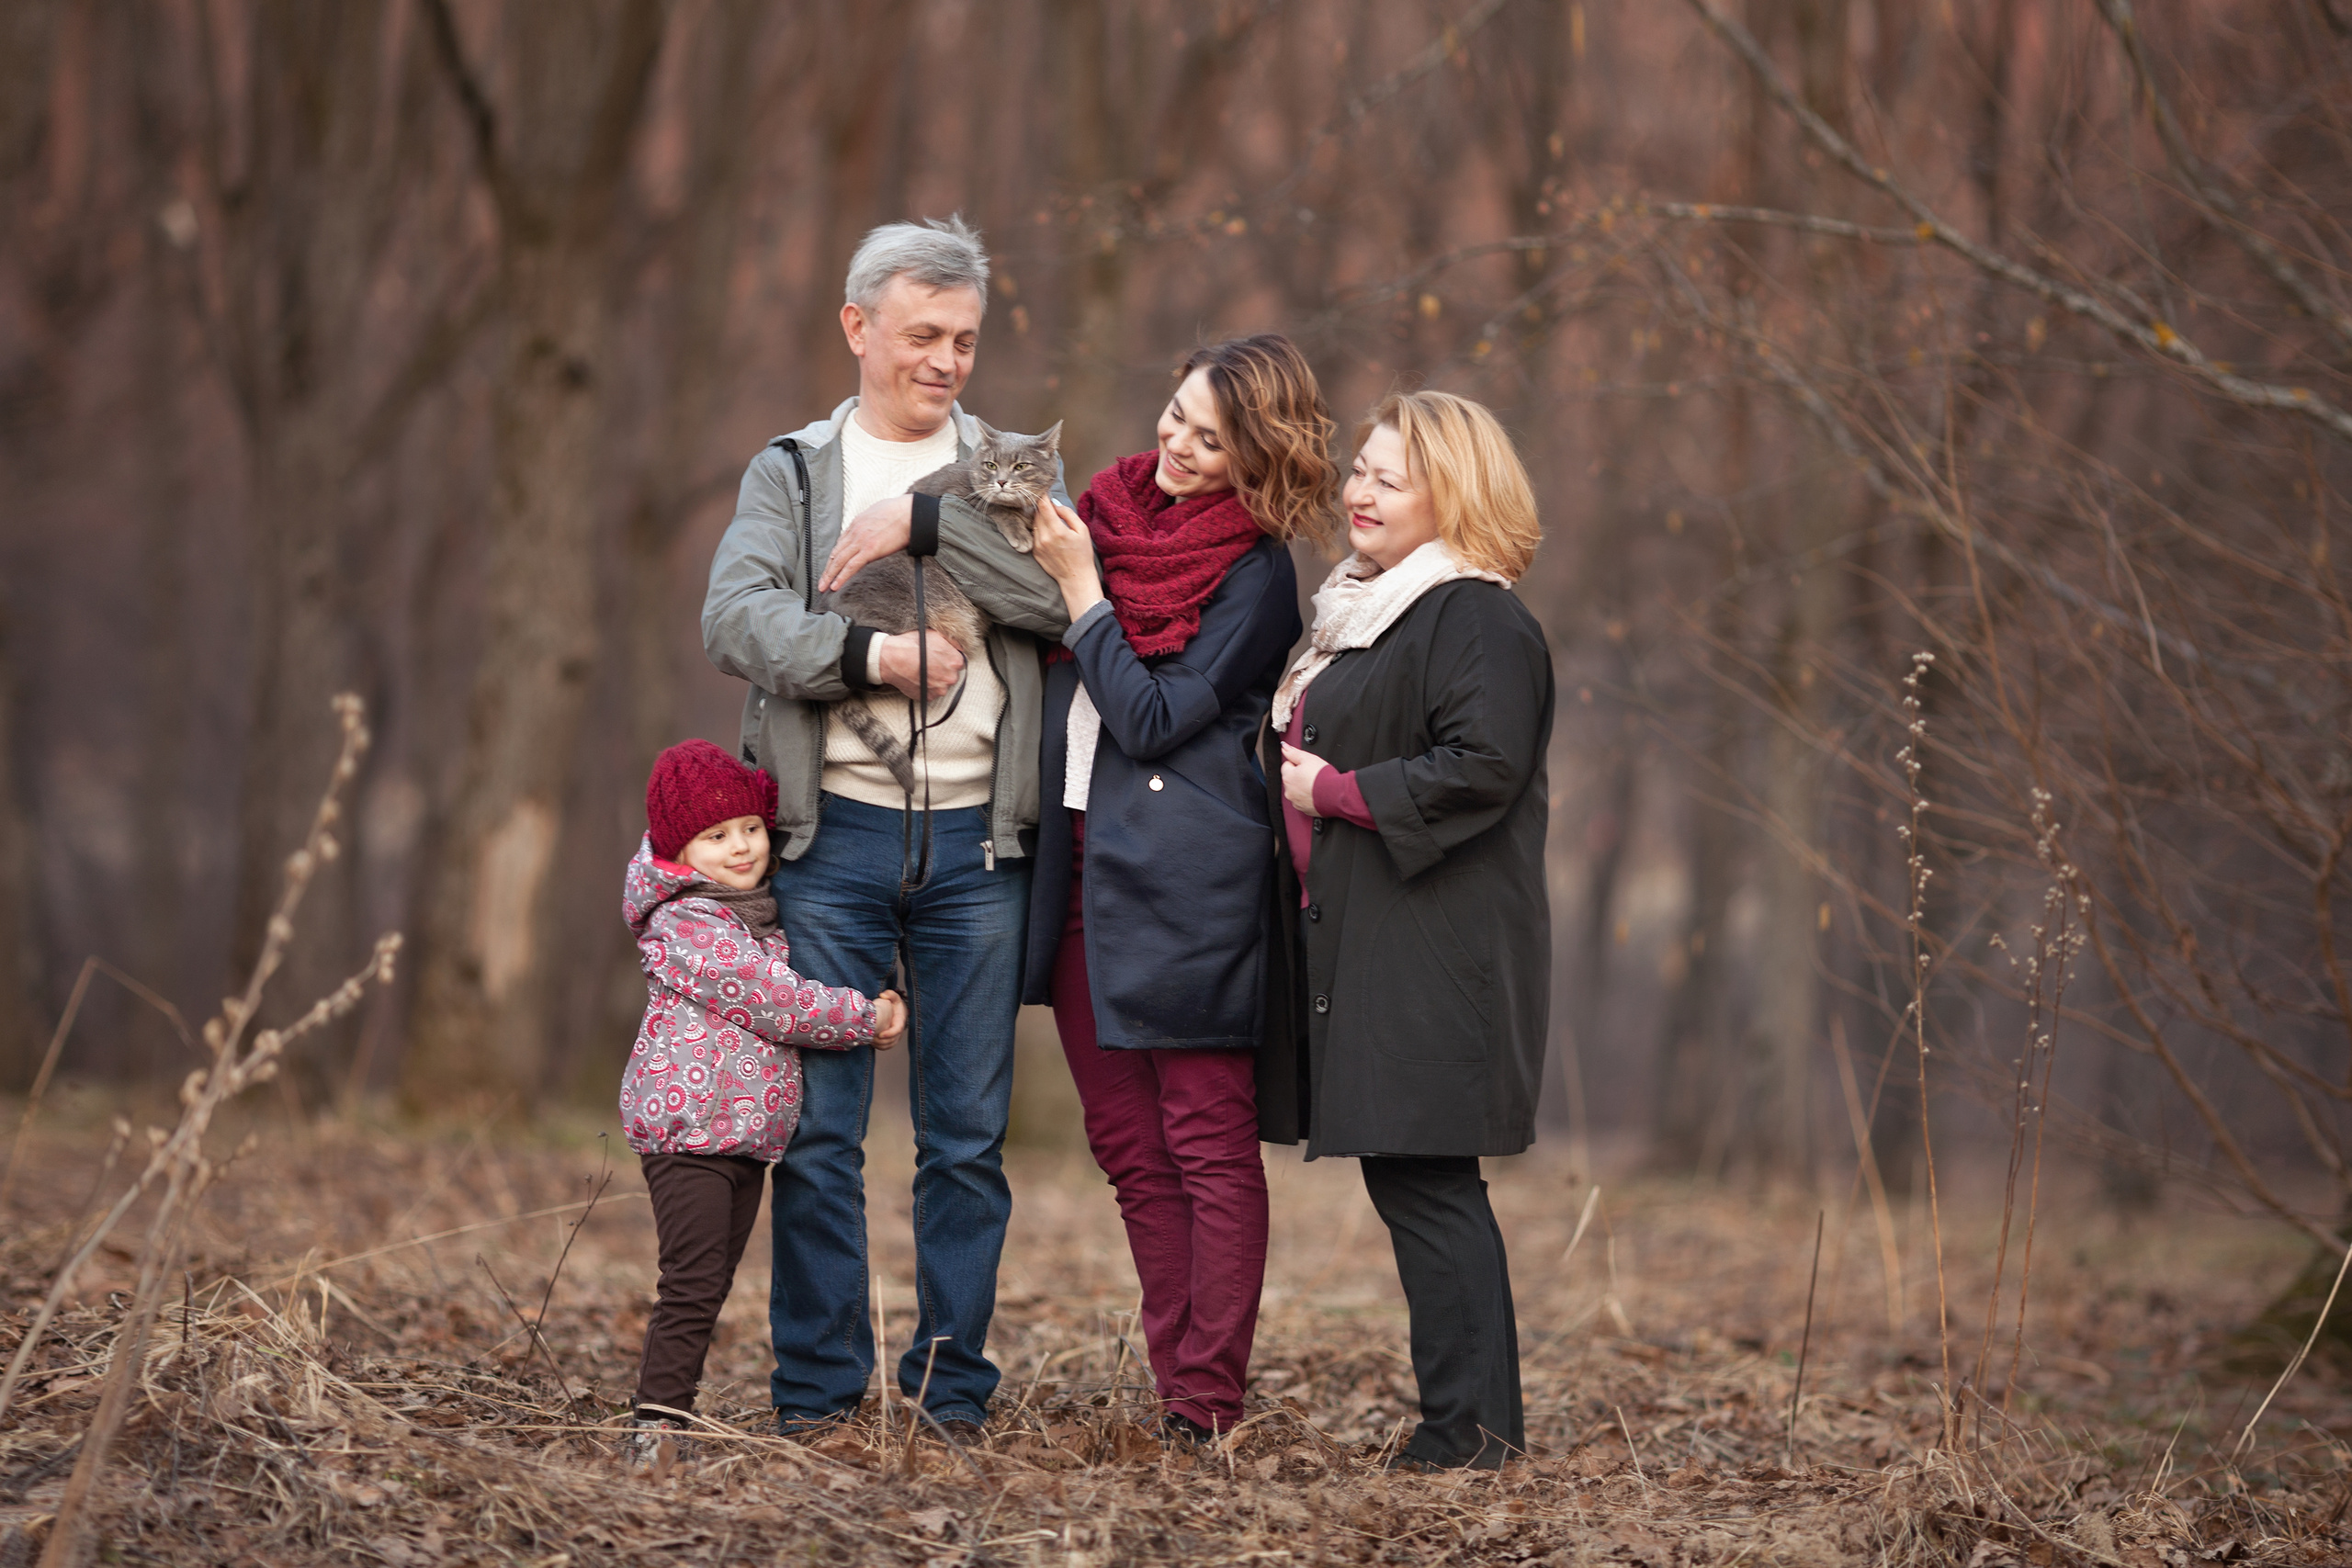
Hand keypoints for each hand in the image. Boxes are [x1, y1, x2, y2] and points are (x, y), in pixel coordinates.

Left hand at [821, 495, 914, 592]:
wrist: (910, 512)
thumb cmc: (901, 510)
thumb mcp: (879, 511)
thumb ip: (873, 520)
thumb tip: (875, 523)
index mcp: (858, 522)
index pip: (841, 543)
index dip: (834, 556)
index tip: (831, 565)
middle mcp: (855, 531)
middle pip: (836, 553)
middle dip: (827, 569)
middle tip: (821, 581)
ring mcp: (861, 541)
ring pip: (839, 561)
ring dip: (829, 576)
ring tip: (823, 586)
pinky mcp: (869, 550)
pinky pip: (851, 567)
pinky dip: (841, 577)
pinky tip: (835, 585)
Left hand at [872, 989, 906, 1046]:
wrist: (896, 1011)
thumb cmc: (894, 1004)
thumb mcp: (894, 997)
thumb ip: (890, 994)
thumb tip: (883, 995)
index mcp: (900, 1021)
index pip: (897, 1030)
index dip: (889, 1034)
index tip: (880, 1035)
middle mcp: (899, 1030)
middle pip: (892, 1040)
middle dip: (882, 1041)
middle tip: (871, 1038)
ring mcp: (895, 1036)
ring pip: (889, 1045)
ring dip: (879, 1045)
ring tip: (870, 1040)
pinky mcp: (891, 1040)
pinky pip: (886, 1047)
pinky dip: (879, 1047)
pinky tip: (871, 1042)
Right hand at [876, 631, 964, 699]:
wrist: (891, 658)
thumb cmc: (912, 645)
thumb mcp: (935, 635)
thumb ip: (952, 642)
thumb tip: (959, 647)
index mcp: (955, 662)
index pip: (959, 662)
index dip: (948, 659)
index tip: (940, 657)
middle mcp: (951, 678)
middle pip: (951, 675)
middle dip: (943, 670)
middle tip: (929, 664)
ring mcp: (939, 690)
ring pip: (941, 685)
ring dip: (935, 680)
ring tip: (922, 671)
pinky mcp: (927, 697)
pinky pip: (930, 693)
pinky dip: (926, 687)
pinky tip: (917, 678)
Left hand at [1030, 497, 1105, 620]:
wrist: (1075, 577)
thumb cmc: (1082, 554)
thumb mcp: (1082, 530)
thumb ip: (1068, 514)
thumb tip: (1055, 504)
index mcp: (1057, 531)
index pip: (1044, 507)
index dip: (1042, 496)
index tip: (1042, 489)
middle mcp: (1044, 537)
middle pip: (1037, 514)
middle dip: (1042, 507)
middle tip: (1050, 505)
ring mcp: (1038, 545)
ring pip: (1034, 524)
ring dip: (1041, 518)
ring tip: (1052, 521)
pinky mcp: (1034, 552)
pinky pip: (1034, 534)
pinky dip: (1040, 530)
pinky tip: (1050, 534)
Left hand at [1280, 742, 1327, 814]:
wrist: (1336, 795)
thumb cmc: (1323, 777)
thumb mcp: (1308, 758)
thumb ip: (1293, 752)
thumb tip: (1284, 747)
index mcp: (1287, 777)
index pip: (1287, 765)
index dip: (1298, 763)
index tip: (1308, 766)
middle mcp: (1289, 791)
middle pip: (1291, 779)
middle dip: (1300, 776)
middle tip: (1313, 774)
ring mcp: (1296, 802)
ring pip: (1297, 790)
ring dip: (1304, 787)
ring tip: (1316, 784)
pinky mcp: (1304, 809)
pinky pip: (1304, 800)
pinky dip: (1309, 797)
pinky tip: (1317, 793)